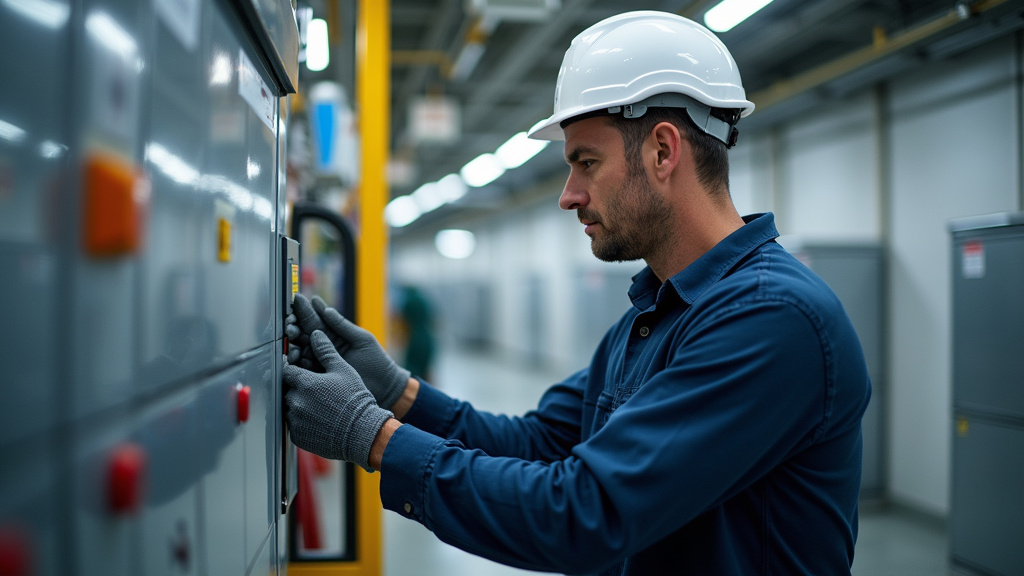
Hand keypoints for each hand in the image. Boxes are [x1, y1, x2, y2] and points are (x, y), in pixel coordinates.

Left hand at [282, 330, 392, 469]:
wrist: (362, 432)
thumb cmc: (355, 400)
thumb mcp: (343, 370)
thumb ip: (326, 351)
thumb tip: (316, 334)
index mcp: (304, 382)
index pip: (286, 370)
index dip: (293, 369)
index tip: (300, 371)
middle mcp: (295, 401)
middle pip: (286, 390)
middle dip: (297, 389)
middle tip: (315, 392)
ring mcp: (295, 420)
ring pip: (289, 408)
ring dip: (299, 405)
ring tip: (319, 407)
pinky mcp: (297, 436)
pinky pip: (294, 425)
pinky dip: (302, 422)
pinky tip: (319, 420)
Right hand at [291, 294, 410, 409]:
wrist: (384, 387)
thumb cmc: (377, 361)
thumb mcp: (362, 339)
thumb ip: (343, 326)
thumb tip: (326, 309)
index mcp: (334, 335)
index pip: (315, 320)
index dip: (304, 311)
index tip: (296, 301)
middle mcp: (323, 347)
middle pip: (303, 335)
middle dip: (294, 327)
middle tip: (290, 324)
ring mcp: (320, 363)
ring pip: (300, 351)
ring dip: (294, 344)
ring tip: (292, 338)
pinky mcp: (319, 378)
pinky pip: (304, 370)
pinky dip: (297, 363)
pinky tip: (294, 356)